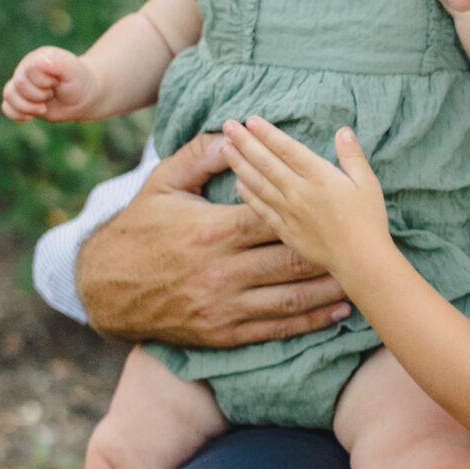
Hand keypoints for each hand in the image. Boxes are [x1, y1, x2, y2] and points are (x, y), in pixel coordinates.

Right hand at [3, 44, 97, 121]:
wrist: (83, 97)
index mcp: (37, 58)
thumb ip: (59, 63)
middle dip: (38, 96)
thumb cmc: (79, 82)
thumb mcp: (74, 71)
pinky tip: (31, 117)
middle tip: (52, 94)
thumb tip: (39, 62)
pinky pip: (7, 107)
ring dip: (27, 107)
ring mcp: (22, 85)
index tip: (57, 83)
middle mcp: (26, 69)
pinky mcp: (21, 99)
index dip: (43, 82)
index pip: (29, 71)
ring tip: (43, 108)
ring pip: (9, 95)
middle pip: (18, 85)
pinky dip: (16, 114)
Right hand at [74, 131, 352, 348]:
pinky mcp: (224, 332)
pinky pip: (276, 328)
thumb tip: (234, 136)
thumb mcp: (161, 184)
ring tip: (363, 279)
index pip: (275, 217)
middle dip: (332, 252)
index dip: (310, 211)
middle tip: (365, 244)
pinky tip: (336, 312)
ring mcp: (225, 306)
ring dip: (330, 289)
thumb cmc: (138, 230)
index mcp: (213, 231)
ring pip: (291, 297)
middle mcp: (223, 271)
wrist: (104, 289)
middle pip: (292, 259)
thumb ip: (200, 156)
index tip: (338, 204)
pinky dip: (310, 322)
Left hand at [222, 117, 390, 283]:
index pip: (287, 149)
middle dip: (245, 142)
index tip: (251, 120)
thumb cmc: (369, 220)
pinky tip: (238, 184)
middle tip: (228, 125)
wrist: (361, 261)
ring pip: (258, 184)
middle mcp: (300, 192)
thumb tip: (343, 131)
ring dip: (240, 164)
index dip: (267, 133)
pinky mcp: (286, 231)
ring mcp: (290, 213)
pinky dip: (248, 196)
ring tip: (225, 148)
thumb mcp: (367, 182)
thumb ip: (352, 155)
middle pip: (266, 162)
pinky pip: (261, 210)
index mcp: (320, 176)